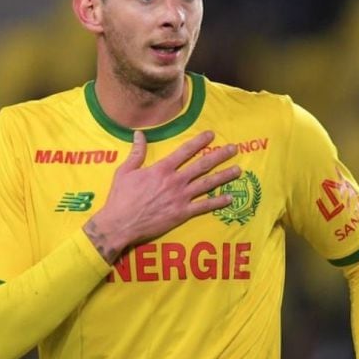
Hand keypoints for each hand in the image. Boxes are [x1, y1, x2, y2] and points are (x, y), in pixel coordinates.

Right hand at [84, 130, 239, 262]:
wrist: (120, 223)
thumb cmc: (121, 197)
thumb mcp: (125, 171)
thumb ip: (136, 152)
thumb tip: (139, 134)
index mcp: (162, 169)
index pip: (185, 151)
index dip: (199, 141)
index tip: (212, 135)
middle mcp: (175, 181)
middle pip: (202, 165)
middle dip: (219, 156)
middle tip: (233, 149)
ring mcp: (181, 198)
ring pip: (207, 184)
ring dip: (224, 176)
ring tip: (238, 170)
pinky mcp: (182, 213)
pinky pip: (204, 206)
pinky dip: (218, 202)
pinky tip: (230, 198)